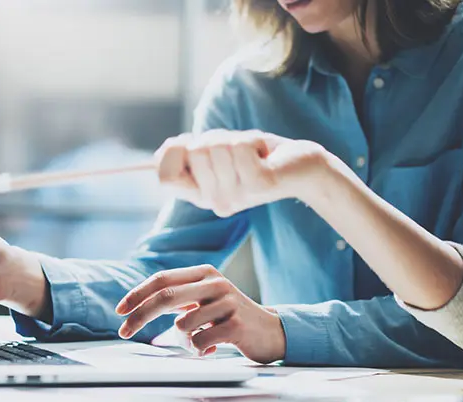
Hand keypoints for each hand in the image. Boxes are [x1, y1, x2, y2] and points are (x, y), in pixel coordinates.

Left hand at [115, 265, 285, 363]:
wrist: (270, 332)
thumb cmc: (228, 318)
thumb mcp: (203, 300)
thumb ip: (177, 298)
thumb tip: (136, 307)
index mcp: (204, 273)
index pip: (161, 279)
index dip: (137, 294)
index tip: (119, 311)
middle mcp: (215, 283)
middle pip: (165, 297)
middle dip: (139, 316)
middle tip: (124, 332)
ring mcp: (228, 303)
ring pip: (182, 325)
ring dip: (182, 341)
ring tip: (199, 342)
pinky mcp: (236, 325)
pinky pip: (200, 341)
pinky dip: (199, 350)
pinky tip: (213, 348)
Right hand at [156, 129, 336, 217]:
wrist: (300, 166)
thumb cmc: (256, 156)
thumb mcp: (217, 153)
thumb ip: (188, 153)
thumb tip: (161, 153)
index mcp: (201, 195)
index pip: (165, 177)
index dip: (173, 153)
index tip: (192, 144)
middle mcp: (215, 202)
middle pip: (192, 153)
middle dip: (214, 138)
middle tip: (237, 151)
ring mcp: (236, 195)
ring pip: (216, 146)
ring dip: (236, 139)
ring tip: (253, 153)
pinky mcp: (257, 184)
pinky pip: (239, 147)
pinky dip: (253, 140)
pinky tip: (264, 154)